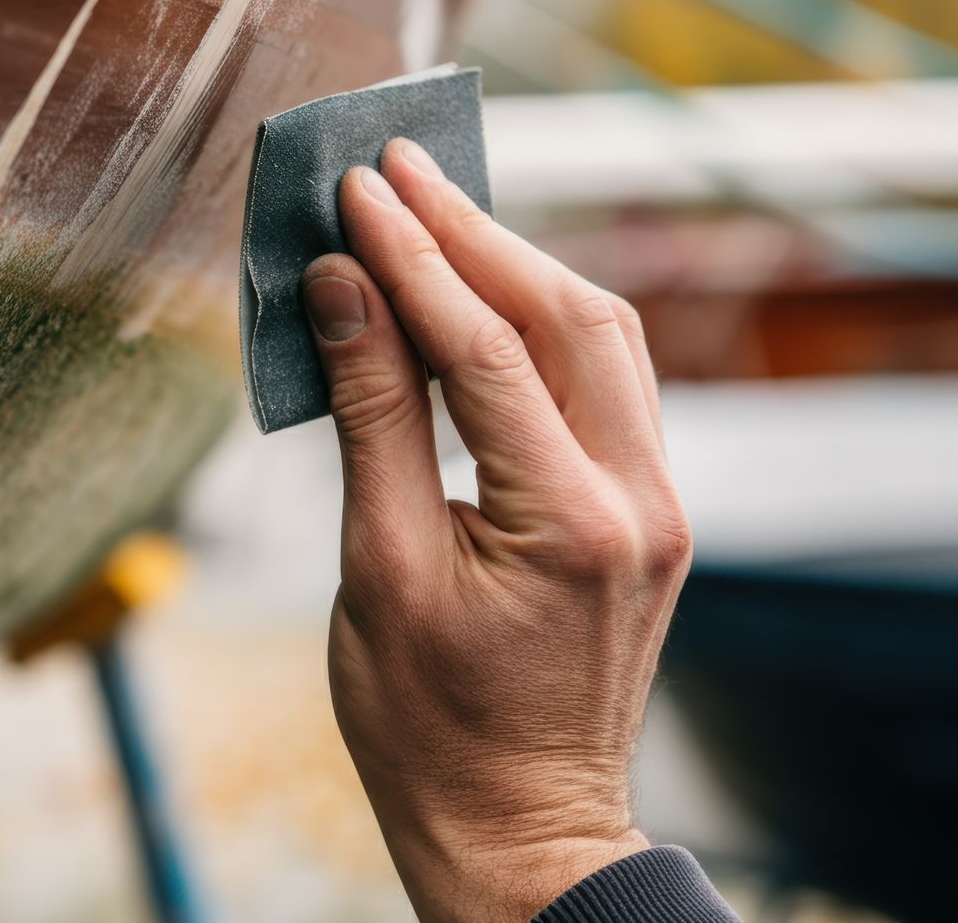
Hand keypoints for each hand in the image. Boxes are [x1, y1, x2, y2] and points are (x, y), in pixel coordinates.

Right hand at [306, 139, 691, 920]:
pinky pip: (600, 384)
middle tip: (397, 169)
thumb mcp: (377, 571)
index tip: (358, 191)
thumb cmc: (426, 724)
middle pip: (571, 318)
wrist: (514, 826)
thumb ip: (371, 420)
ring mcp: (656, 506)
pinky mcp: (643, 514)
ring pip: (600, 340)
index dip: (414, 259)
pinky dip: (536, 325)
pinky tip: (477, 294)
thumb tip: (339, 293)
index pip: (489, 350)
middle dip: (476, 233)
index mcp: (572, 525)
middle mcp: (641, 502)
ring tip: (430, 208)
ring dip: (514, 266)